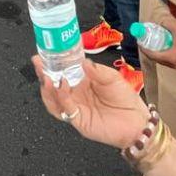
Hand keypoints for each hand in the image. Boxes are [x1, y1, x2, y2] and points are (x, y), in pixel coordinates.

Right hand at [33, 56, 148, 149]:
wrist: (136, 122)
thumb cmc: (126, 100)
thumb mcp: (113, 78)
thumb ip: (97, 70)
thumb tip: (83, 62)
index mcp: (83, 81)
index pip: (63, 71)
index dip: (53, 63)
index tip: (45, 54)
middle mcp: (76, 94)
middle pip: (53, 85)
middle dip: (43, 74)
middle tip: (39, 63)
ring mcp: (75, 107)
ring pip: (53, 99)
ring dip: (47, 88)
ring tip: (46, 76)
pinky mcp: (78, 120)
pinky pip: (64, 109)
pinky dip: (61, 97)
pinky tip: (61, 87)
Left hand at [140, 15, 175, 71]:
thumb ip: (167, 24)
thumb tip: (161, 23)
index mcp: (170, 58)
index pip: (152, 55)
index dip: (145, 48)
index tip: (140, 41)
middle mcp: (174, 65)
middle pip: (158, 59)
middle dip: (152, 51)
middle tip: (148, 42)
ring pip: (166, 61)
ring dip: (161, 53)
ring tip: (158, 44)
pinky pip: (173, 61)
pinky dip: (169, 55)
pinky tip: (170, 47)